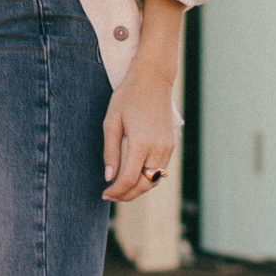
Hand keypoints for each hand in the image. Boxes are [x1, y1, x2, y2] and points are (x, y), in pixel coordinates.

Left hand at [102, 54, 178, 201]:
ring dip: (138, 188)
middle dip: (127, 195)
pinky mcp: (171, 144)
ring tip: (121, 188)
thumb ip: (110, 151)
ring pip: (154, 180)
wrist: (153, 80)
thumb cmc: (128, 97)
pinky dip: (147, 177)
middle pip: (144, 185)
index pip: (129, 179)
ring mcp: (167, 147)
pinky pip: (160, 169)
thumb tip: (109, 177)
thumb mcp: (111, 122)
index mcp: (141, 142)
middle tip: (111, 195)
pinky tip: (133, 175)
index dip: (116, 191)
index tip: (104, 194)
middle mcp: (158, 148)